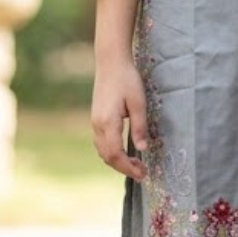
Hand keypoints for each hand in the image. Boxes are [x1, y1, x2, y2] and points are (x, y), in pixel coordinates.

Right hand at [91, 60, 148, 180]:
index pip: (116, 154)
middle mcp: (97, 125)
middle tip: (142, 173)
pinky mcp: (96, 119)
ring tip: (136, 164)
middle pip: (107, 157)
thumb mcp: (139, 103)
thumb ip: (140, 127)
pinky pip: (101, 143)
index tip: (143, 174)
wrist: (110, 62)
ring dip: (117, 161)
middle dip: (124, 168)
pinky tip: (124, 152)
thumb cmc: (127, 79)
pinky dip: (111, 153)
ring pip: (102, 151)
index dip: (128, 168)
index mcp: (108, 122)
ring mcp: (94, 122)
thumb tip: (143, 149)